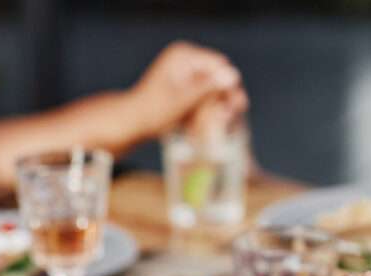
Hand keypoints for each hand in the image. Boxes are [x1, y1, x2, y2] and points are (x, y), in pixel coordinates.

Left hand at [126, 41, 246, 140]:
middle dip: (225, 98)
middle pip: (218, 77)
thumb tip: (234, 74)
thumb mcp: (184, 100)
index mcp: (184, 55)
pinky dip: (207, 110)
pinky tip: (206, 124)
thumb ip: (208, 87)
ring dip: (218, 107)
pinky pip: (205, 97)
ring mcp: (187, 73)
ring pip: (213, 89)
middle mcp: (187, 60)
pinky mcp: (186, 87)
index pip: (219, 65)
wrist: (133, 122)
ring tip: (219, 124)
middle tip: (229, 118)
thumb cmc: (154, 111)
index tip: (237, 106)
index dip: (230, 85)